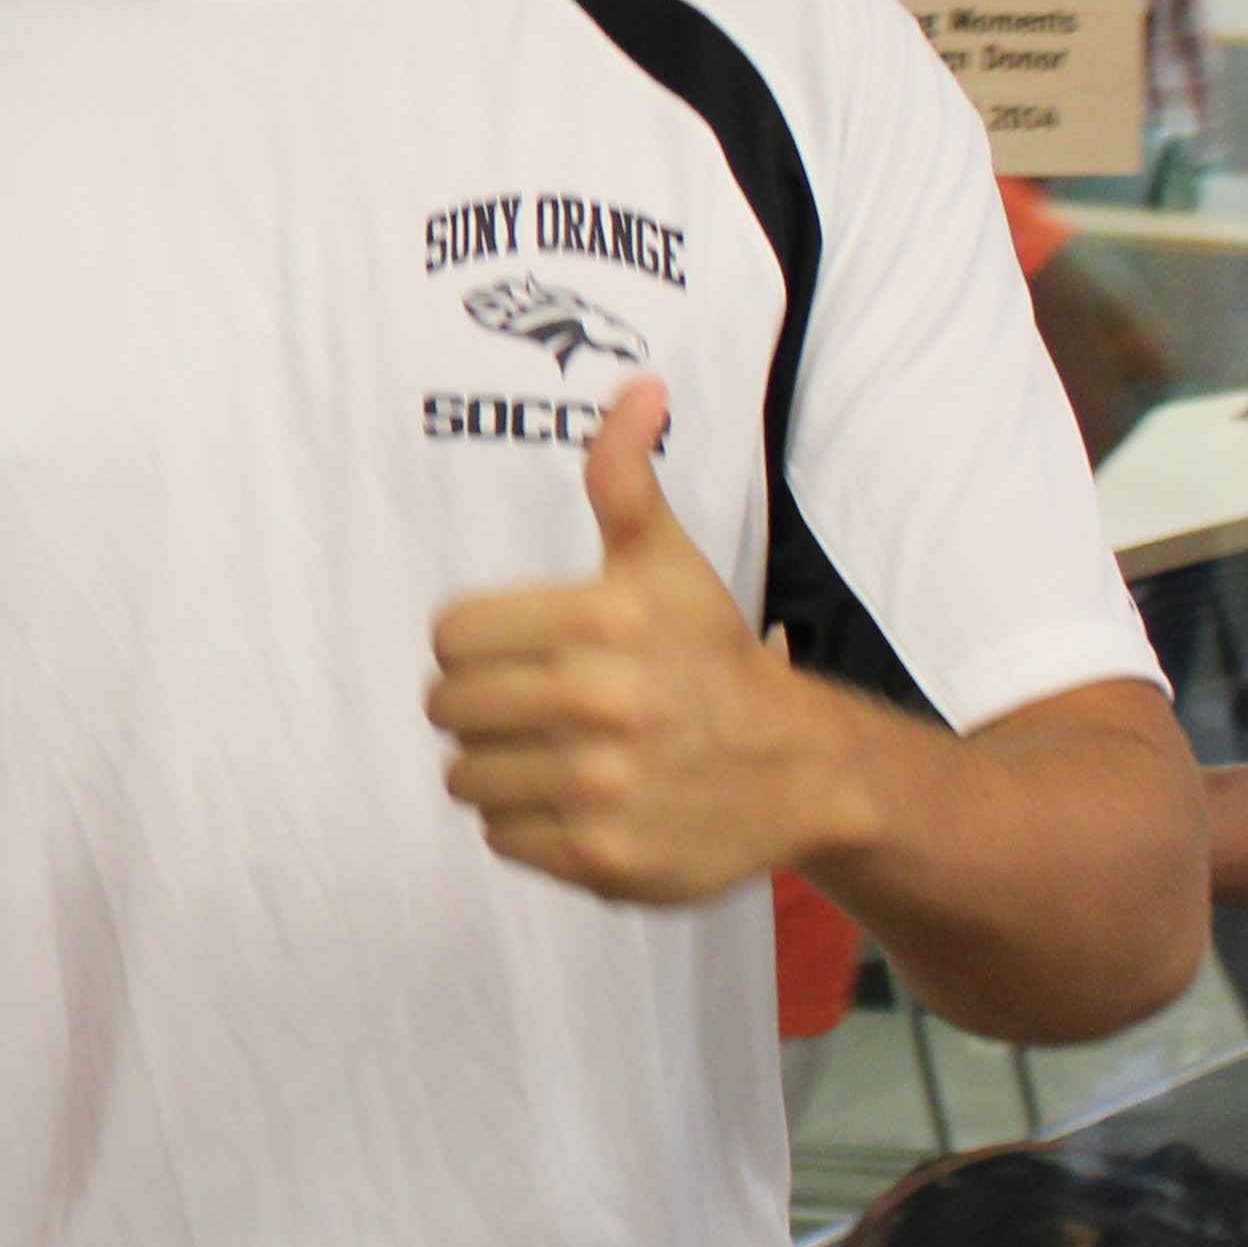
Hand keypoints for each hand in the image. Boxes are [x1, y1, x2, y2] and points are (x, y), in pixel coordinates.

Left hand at [427, 378, 880, 903]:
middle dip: (477, 704)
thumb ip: (627, 474)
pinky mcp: (604, 859)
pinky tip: (572, 799)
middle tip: (527, 704)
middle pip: (449, 708)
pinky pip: (501, 838)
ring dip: (494, 766)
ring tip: (548, 752)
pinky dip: (523, 824)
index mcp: (599, 623)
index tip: (513, 649)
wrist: (798, 767)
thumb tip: (640, 387)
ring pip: (465, 777)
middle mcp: (597, 706)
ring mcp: (600, 789)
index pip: (451, 637)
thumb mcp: (668, 559)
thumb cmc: (710, 654)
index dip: (472, 643)